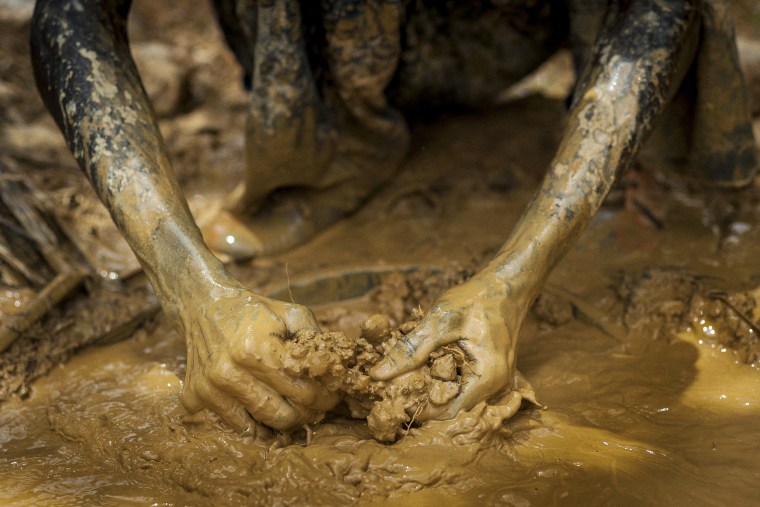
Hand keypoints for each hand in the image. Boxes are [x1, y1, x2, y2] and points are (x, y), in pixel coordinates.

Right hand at [179, 284, 339, 431]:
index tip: (334, 395)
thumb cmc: (255, 311)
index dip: (326, 397)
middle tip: (319, 406)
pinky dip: (258, 425)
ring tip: (297, 409)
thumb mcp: (292, 314)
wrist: (204, 304)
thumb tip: (338, 369)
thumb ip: (316, 341)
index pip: (304, 391)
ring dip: (286, 421)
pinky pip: (238, 426)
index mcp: (257, 349)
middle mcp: (231, 372)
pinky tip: (269, 410)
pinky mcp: (197, 397)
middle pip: (285, 415)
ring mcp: (212, 388)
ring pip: (263, 426)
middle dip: (309, 414)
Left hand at [370, 273, 526, 421]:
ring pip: (457, 396)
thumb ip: (410, 349)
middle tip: (395, 386)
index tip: (393, 397)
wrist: (505, 286)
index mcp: (487, 377)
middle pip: (452, 406)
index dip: (418, 408)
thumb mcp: (439, 321)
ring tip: (408, 375)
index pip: (447, 411)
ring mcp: (495, 381)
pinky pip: (464, 385)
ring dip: (433, 388)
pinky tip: (427, 365)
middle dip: (423, 398)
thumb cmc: (475, 299)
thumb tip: (378, 374)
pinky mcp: (490, 373)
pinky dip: (444, 378)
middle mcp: (496, 386)